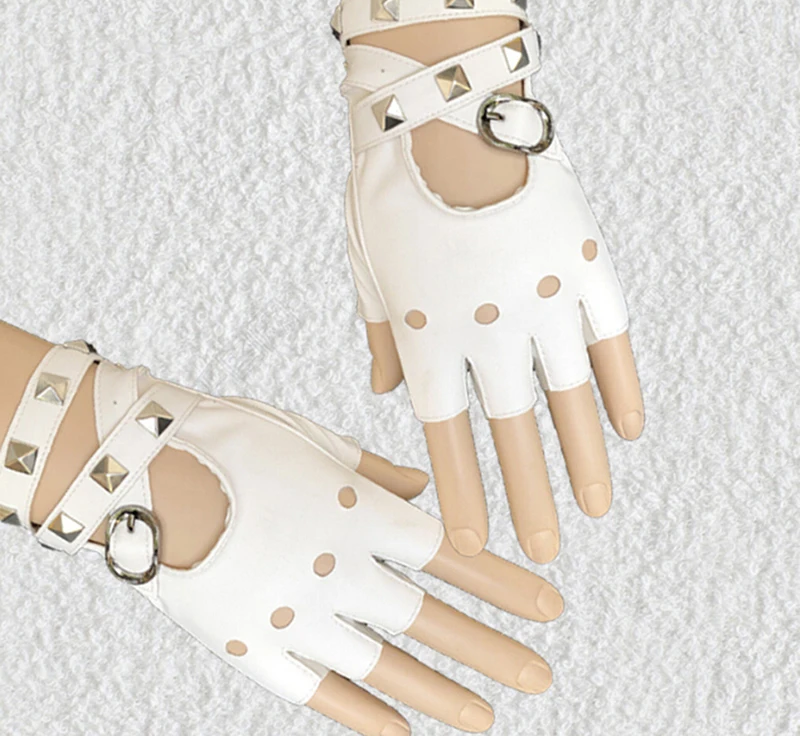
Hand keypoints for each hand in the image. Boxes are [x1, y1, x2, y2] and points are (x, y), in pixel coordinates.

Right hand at [2, 341, 561, 734]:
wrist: (142, 470)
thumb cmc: (230, 440)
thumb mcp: (312, 439)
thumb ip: (375, 470)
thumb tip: (423, 487)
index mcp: (358, 512)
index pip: (452, 555)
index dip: (505, 583)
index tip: (550, 606)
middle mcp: (341, 569)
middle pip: (432, 618)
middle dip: (492, 648)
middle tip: (542, 674)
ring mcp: (298, 614)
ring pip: (387, 666)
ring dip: (443, 693)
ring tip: (490, 717)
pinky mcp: (254, 647)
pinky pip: (319, 691)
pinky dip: (364, 715)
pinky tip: (403, 735)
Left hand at [335, 0, 644, 560]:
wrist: (442, 105)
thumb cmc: (390, 186)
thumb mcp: (368, 264)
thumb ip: (383, 336)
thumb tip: (390, 395)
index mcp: (429, 332)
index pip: (447, 436)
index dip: (463, 493)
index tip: (474, 543)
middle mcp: (489, 329)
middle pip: (512, 433)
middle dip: (527, 498)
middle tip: (545, 555)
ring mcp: (544, 298)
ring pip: (569, 398)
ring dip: (583, 460)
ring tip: (596, 510)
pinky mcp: (585, 264)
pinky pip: (611, 339)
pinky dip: (622, 386)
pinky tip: (632, 432)